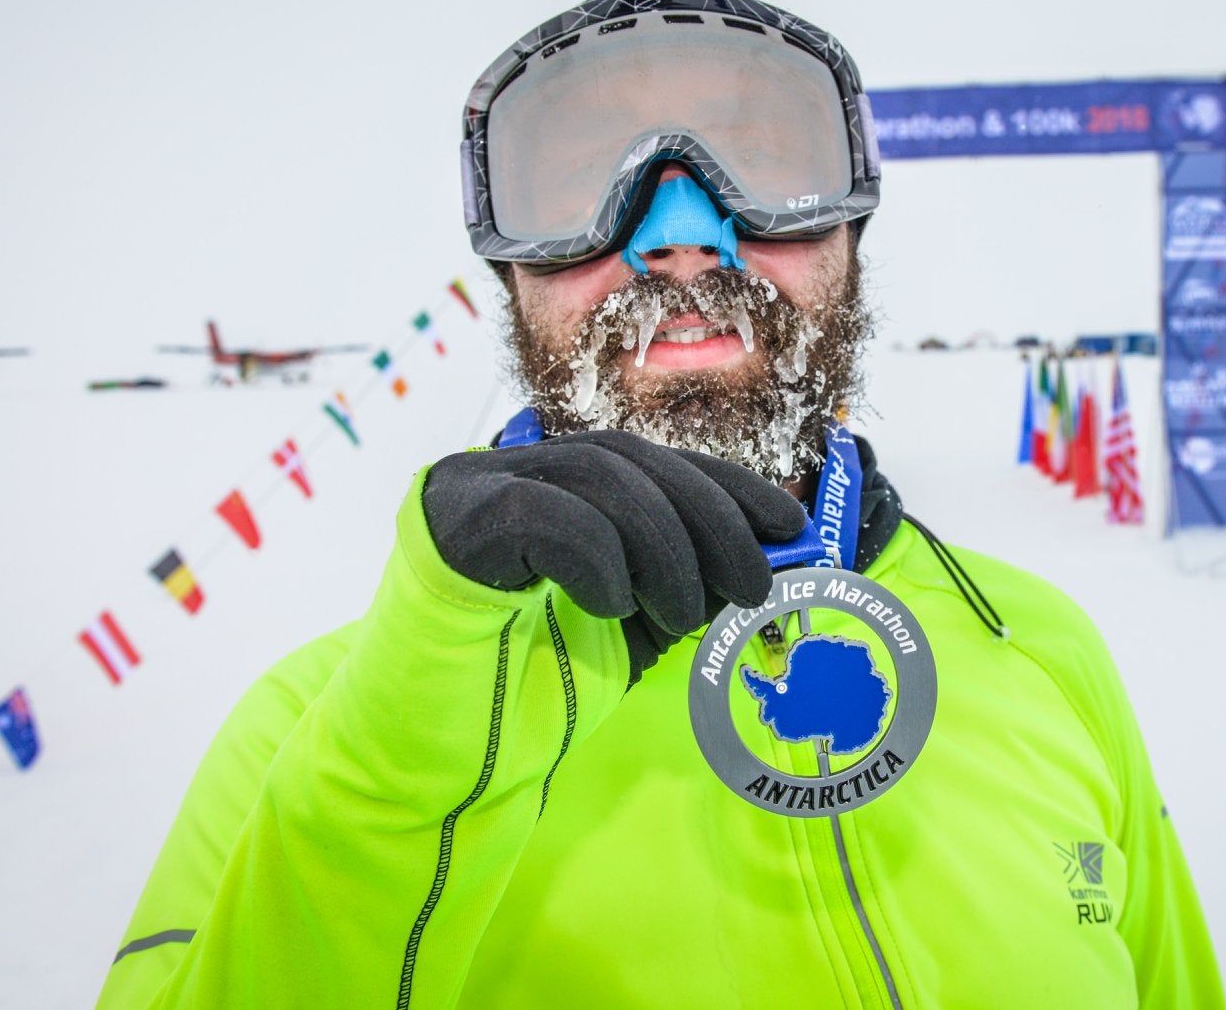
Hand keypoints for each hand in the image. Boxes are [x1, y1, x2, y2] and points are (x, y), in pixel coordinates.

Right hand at [420, 429, 806, 684]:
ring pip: (595, 474)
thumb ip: (689, 586)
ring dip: (664, 544)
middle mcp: (512, 473)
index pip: (652, 460)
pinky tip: (610, 605)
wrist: (436, 767)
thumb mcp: (634, 632)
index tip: (789, 522)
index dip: (726, 483)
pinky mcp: (445, 524)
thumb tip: (772, 555)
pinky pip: (539, 509)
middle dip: (708, 517)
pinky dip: (596, 554)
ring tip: (682, 616)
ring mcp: (473, 490)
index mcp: (556, 490)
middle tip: (753, 584)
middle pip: (628, 458)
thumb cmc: (529, 699)